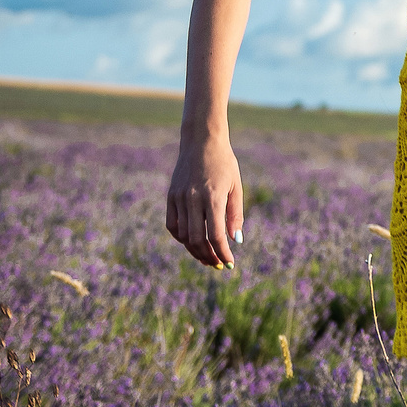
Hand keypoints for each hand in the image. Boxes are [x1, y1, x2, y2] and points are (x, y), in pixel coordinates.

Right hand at [166, 135, 244, 268]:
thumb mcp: (236, 187)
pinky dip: (181, 237)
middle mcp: (193, 199)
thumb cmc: (224, 164)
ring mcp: (179, 198)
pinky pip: (172, 225)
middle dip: (209, 256)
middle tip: (219, 264)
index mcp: (212, 196)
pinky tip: (192, 242)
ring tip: (208, 256)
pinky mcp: (170, 196)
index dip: (222, 252)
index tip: (230, 263)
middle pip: (197, 239)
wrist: (201, 141)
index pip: (215, 235)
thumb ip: (235, 215)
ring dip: (195, 250)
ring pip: (183, 235)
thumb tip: (235, 241)